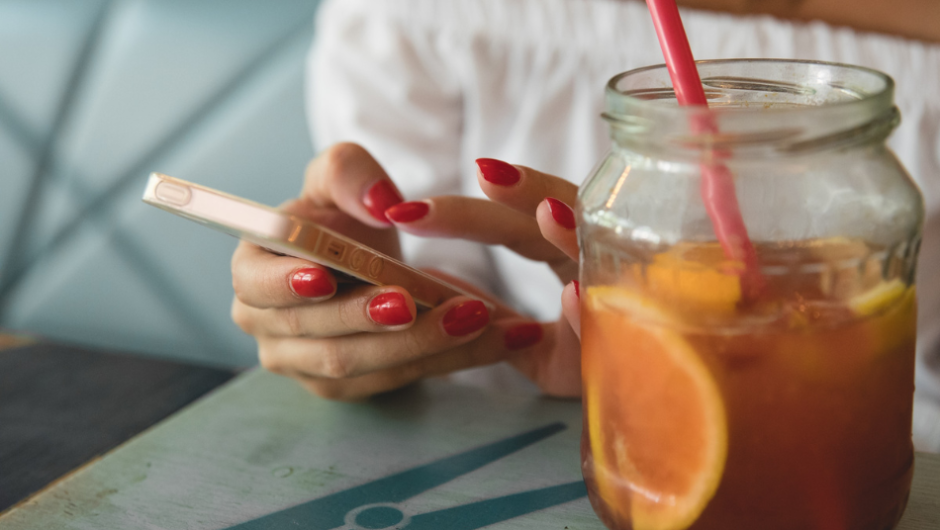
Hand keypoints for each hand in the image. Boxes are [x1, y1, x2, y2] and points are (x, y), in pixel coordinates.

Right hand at [230, 143, 547, 399]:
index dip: (285, 283)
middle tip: (416, 300)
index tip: (325, 277)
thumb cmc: (341, 218)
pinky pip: (401, 377)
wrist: (365, 262)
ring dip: (423, 343)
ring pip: (364, 363)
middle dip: (371, 318)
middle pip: (319, 332)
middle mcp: (268, 326)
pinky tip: (495, 339)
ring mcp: (306, 365)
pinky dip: (452, 358)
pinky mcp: (350, 387)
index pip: (256, 284)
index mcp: (254, 270)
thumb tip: (381, 203)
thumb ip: (351, 173)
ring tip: (475, 316)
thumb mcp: (342, 177)